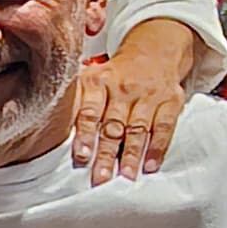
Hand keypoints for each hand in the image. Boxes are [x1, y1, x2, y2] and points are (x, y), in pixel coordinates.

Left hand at [70, 54, 185, 185]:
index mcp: (99, 82)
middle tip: (100, 178)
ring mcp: (148, 95)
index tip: (81, 157)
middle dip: (106, 154)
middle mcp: (124, 88)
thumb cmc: (117, 73)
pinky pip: (163, 127)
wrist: (155, 49)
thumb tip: (55, 131)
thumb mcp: (93, 77)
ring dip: (130, 155)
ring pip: (137, 129)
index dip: (85, 136)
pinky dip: (157, 148)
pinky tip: (149, 165)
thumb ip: (77, 101)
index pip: (89, 112)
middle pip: (113, 126)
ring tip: (125, 176)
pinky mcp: (170, 101)